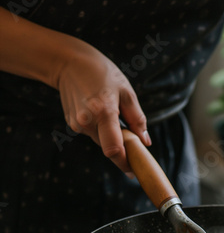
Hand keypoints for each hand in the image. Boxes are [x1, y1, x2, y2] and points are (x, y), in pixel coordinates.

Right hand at [56, 42, 150, 174]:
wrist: (68, 62)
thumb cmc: (101, 73)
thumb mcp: (126, 91)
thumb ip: (137, 119)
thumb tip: (145, 142)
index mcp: (103, 112)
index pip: (114, 149)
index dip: (125, 163)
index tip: (135, 170)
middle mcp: (87, 122)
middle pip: (109, 147)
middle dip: (122, 147)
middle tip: (133, 137)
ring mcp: (77, 124)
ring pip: (101, 141)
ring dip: (111, 136)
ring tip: (113, 113)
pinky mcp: (72, 124)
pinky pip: (93, 134)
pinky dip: (101, 129)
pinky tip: (100, 111)